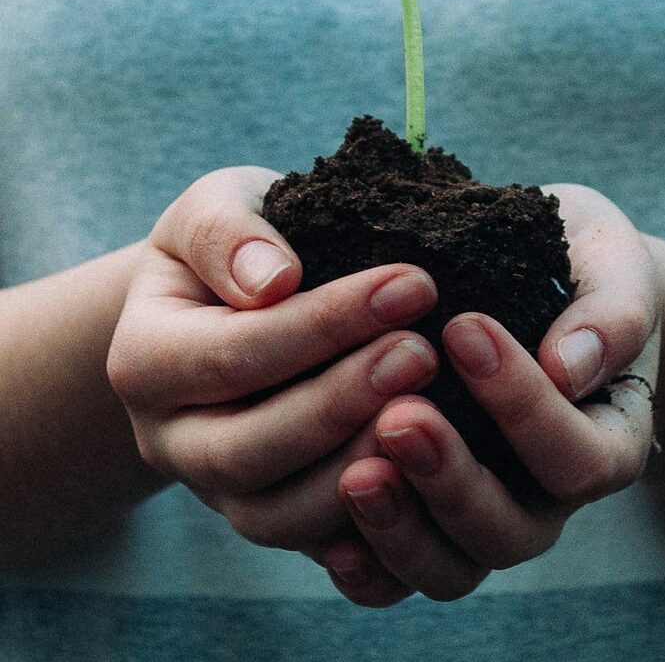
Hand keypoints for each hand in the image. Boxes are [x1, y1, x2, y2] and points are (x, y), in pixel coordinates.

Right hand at [106, 166, 440, 552]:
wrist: (227, 300)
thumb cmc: (231, 246)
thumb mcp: (214, 207)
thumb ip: (227, 233)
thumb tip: (273, 279)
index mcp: (144, 359)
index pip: (232, 353)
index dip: (324, 324)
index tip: (412, 283)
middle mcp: (169, 438)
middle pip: (247, 450)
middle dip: (342, 402)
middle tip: (423, 352)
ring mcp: (216, 489)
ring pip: (277, 516)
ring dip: (358, 468)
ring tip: (432, 410)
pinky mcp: (269, 515)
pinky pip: (313, 545)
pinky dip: (369, 525)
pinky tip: (427, 476)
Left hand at [320, 183, 659, 606]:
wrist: (528, 269)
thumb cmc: (576, 260)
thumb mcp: (610, 262)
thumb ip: (611, 312)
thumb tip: (568, 368)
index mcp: (607, 439)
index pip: (579, 458)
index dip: (523, 406)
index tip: (463, 327)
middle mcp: (547, 497)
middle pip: (511, 532)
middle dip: (452, 479)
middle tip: (399, 416)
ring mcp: (483, 516)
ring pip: (451, 569)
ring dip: (401, 530)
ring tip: (355, 475)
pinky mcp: (424, 521)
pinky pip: (397, 579)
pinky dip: (368, 570)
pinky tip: (333, 539)